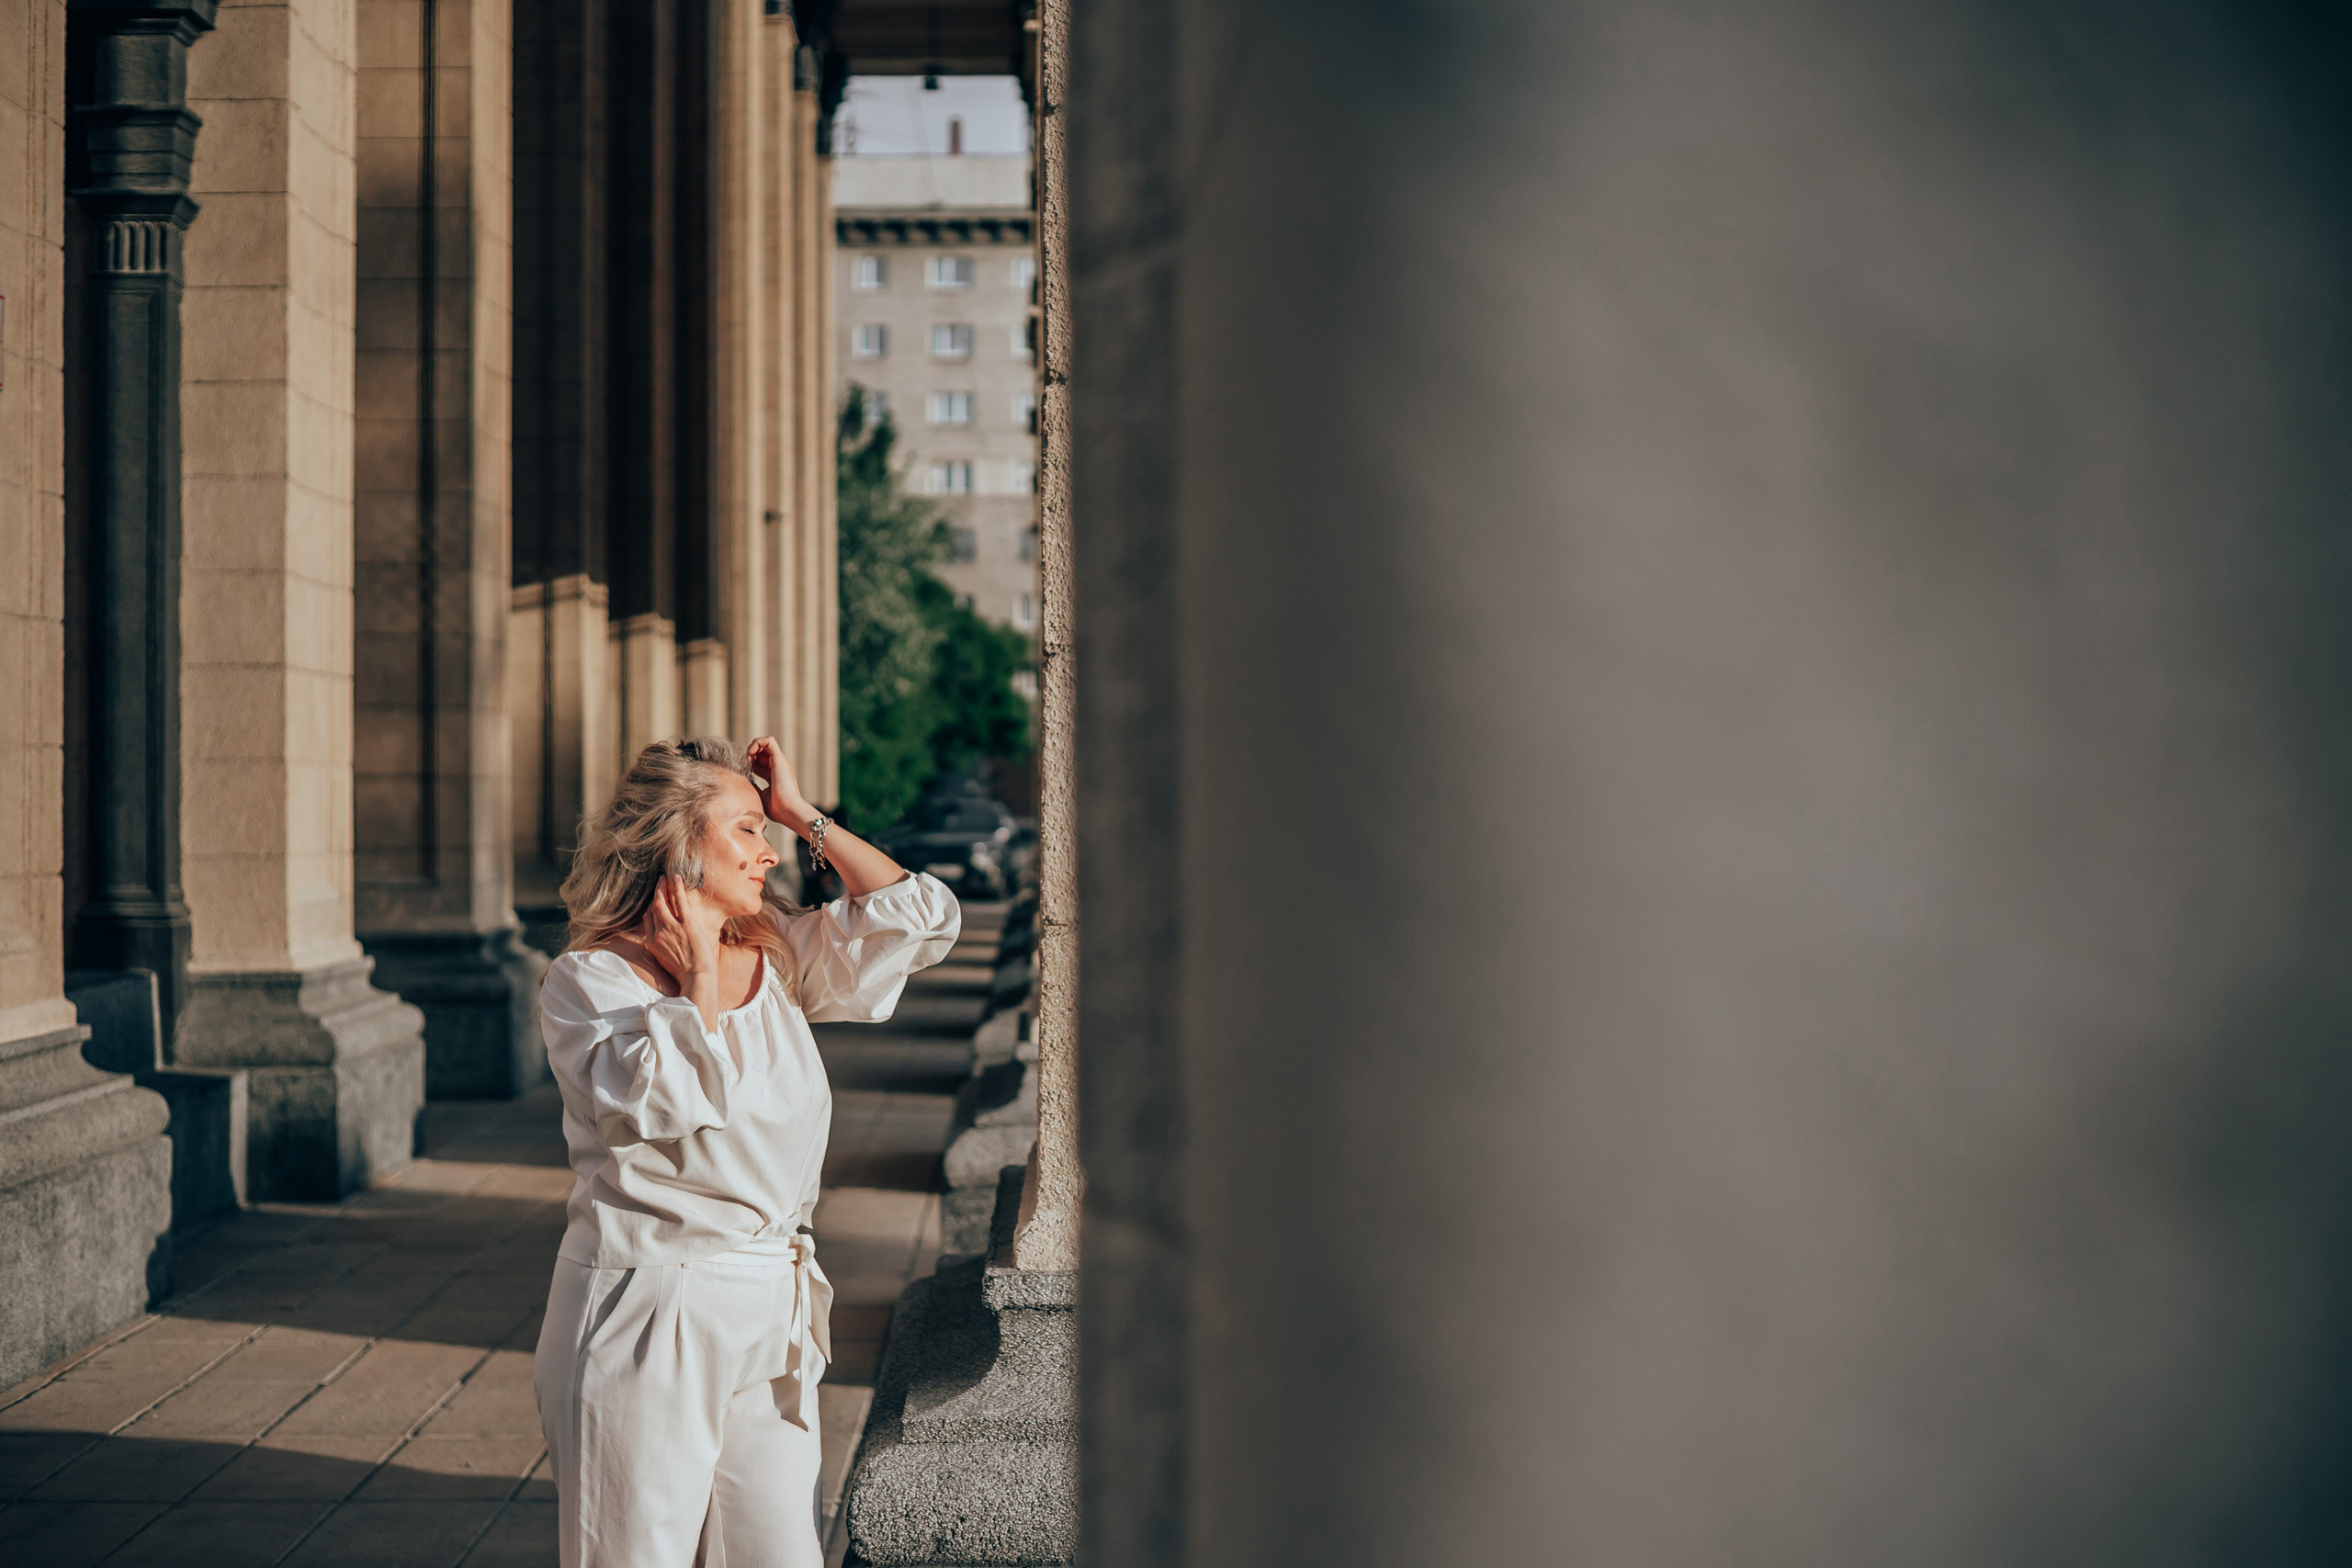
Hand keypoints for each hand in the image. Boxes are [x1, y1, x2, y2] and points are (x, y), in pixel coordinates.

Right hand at [637, 874, 721, 988]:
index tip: (654, 900)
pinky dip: (677, 887)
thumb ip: (662, 947)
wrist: (696, 978)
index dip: (650, 907)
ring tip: (665, 878)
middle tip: (658, 882)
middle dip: (655, 893)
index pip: (647, 919)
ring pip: (662, 902)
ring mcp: (671, 927)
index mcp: (652, 943)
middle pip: (653, 908)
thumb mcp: (665, 960)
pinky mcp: (686, 924)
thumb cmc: (685, 973)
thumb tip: (665, 940)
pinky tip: (676, 878)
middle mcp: (658, 933)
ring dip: (662, 887)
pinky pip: (679, 901)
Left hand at [745, 736, 815, 831]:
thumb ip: (753, 787)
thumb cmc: (776, 808)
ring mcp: (780, 762)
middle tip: (744, 764)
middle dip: (749, 754)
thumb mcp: (760, 795)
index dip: (749, 763)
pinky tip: (750, 754)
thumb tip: (743, 781)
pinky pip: (768, 741)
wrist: (788, 810)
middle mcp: (778, 766)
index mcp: (774, 775)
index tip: (744, 771)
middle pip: (762, 752)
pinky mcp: (779, 759)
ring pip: (765, 743)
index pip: (760, 763)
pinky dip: (757, 743)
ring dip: (752, 748)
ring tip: (747, 759)